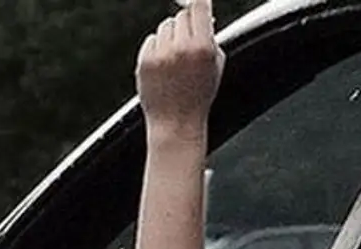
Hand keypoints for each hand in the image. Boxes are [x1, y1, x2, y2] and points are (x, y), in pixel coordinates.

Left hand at [135, 0, 225, 129]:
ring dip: (171, 37)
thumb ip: (212, 39)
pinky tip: (164, 67)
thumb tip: (205, 17)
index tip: (198, 1)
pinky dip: (157, 48)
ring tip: (175, 60)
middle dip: (186, 26)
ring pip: (165, 26)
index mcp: (202, 48)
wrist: (176, 123)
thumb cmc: (199, 97)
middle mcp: (180, 48)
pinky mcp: (144, 61)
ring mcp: (160, 55)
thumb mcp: (216, 67)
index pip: (199, 7)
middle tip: (189, 43)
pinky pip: (151, 40)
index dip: (199, 2)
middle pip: (181, 16)